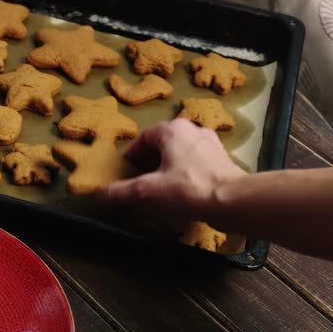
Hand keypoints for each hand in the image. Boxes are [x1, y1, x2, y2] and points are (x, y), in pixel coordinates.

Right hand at [96, 119, 245, 219]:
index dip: (133, 154)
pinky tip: (184, 190)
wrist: (234, 201)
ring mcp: (211, 144)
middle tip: (142, 178)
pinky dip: (186, 172)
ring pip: (181, 151)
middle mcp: (193, 130)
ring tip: (162, 185)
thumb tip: (98, 196)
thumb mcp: (148, 191)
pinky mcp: (223, 160)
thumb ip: (120, 192)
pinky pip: (197, 162)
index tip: (128, 171)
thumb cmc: (189, 189)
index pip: (145, 137)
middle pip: (163, 142)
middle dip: (150, 159)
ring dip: (169, 165)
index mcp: (172, 130)